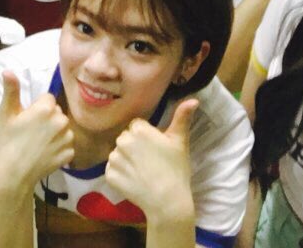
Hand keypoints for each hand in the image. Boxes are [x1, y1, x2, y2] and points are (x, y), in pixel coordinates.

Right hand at [0, 71, 73, 188]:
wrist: (12, 175)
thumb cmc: (6, 143)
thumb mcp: (5, 114)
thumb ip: (11, 90)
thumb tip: (8, 70)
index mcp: (46, 108)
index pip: (47, 98)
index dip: (36, 108)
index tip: (26, 120)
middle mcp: (61, 120)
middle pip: (56, 112)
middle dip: (47, 119)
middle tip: (30, 132)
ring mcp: (67, 138)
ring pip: (63, 128)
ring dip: (54, 133)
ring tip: (37, 144)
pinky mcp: (70, 154)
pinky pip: (66, 144)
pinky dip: (58, 148)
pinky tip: (45, 154)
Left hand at [105, 99, 197, 220]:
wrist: (167, 202)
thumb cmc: (176, 170)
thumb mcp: (180, 142)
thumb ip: (182, 117)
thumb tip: (193, 100)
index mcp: (139, 130)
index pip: (137, 126)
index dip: (146, 136)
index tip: (156, 148)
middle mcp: (123, 141)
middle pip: (126, 138)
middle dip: (134, 146)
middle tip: (150, 161)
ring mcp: (114, 159)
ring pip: (118, 153)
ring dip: (126, 159)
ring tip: (142, 172)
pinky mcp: (109, 175)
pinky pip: (112, 169)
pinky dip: (120, 174)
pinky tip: (133, 180)